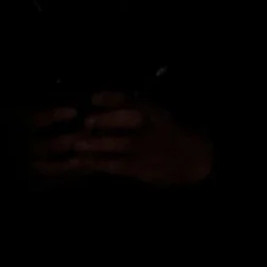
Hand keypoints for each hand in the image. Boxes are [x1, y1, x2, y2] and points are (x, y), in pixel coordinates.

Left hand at [29, 91, 214, 188]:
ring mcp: (149, 149)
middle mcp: (153, 127)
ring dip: (98, 145)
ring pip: (123, 145)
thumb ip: (127, 108)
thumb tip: (94, 101)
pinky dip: (99, 163)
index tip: (94, 98)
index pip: (133, 100)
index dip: (113, 98)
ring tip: (77, 144)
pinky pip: (119, 165)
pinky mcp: (142, 168)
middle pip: (131, 121)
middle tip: (87, 122)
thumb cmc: (163, 132)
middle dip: (108, 120)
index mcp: (153, 111)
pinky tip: (81, 162)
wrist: (190, 158)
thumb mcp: (152, 114)